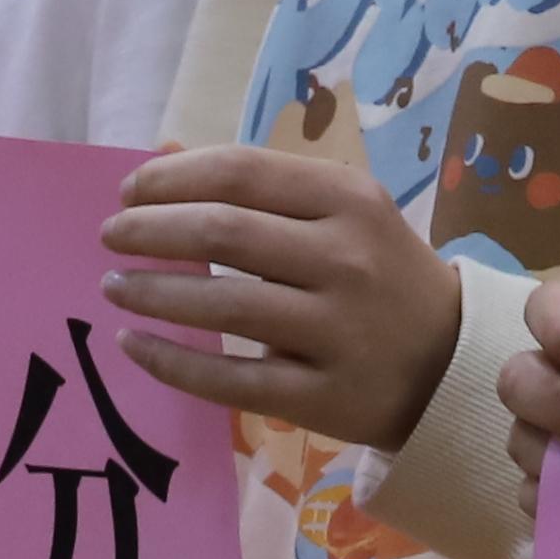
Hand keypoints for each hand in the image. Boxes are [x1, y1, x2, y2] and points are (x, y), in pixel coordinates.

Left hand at [100, 142, 463, 450]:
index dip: (171, 178)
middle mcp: (345, 259)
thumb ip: (260, 187)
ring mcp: (335, 331)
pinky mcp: (321, 396)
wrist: (449, 364)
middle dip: (149, 230)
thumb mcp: (342, 211)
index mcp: (348, 199)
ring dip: (151, 291)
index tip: (128, 190)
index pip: (240, 172)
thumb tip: (159, 162)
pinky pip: (228, 380)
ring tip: (113, 286)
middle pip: (223, 232)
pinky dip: (169, 360)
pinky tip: (133, 344)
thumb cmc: (379, 273)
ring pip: (221, 304)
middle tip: (109, 236)